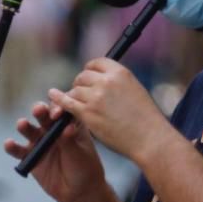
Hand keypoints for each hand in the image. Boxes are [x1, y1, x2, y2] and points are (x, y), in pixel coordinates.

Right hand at [4, 101, 105, 201]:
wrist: (79, 192)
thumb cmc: (85, 169)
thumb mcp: (80, 154)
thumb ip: (70, 141)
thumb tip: (66, 127)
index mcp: (69, 125)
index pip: (62, 112)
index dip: (58, 109)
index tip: (57, 113)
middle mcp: (53, 130)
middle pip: (44, 117)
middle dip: (40, 112)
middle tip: (38, 111)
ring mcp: (41, 142)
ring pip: (30, 130)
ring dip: (25, 126)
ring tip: (22, 125)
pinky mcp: (31, 156)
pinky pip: (19, 151)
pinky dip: (12, 147)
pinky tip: (9, 144)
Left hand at [45, 58, 171, 163]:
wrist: (150, 138)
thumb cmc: (146, 120)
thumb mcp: (135, 91)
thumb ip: (117, 84)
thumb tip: (101, 82)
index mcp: (120, 73)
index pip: (96, 63)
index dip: (89, 71)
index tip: (88, 78)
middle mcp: (106, 81)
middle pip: (82, 77)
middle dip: (80, 85)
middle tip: (82, 95)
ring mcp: (95, 97)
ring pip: (74, 91)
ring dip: (74, 97)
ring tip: (74, 104)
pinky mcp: (87, 113)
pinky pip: (67, 102)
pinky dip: (59, 99)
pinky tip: (53, 96)